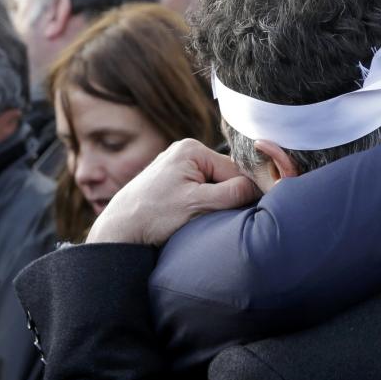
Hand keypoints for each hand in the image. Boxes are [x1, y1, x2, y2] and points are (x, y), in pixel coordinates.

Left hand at [86, 139, 260, 246]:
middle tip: (213, 217)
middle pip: (225, 175)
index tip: (239, 212)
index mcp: (192, 149)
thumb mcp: (199, 205)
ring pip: (214, 183)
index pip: (235, 170)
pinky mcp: (174, 178)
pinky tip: (191, 214)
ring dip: (214, 201)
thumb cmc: (153, 216)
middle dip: (225, 197)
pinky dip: (202, 202)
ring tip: (198, 217)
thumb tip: (260, 186)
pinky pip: (201, 188)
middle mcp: (185, 150)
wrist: (119, 230)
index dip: (240, 192)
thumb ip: (234, 193)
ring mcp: (178, 163)